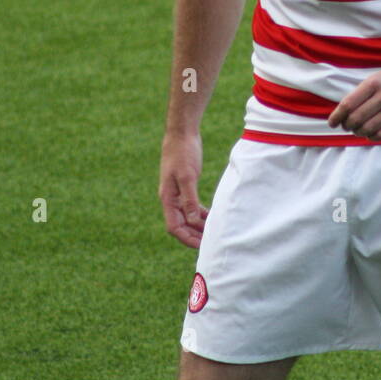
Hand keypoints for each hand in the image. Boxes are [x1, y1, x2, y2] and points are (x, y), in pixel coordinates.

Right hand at [159, 133, 208, 247]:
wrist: (181, 134)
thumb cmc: (183, 153)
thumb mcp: (188, 177)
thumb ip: (189, 199)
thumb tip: (192, 221)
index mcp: (167, 198)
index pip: (174, 227)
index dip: (186, 238)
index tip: (201, 245)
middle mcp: (170, 199)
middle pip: (180, 225)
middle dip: (193, 235)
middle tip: (210, 242)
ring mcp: (177, 193)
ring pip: (186, 217)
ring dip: (198, 226)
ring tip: (213, 231)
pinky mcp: (185, 187)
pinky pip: (191, 206)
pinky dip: (200, 214)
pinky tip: (211, 216)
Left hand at [327, 60, 380, 141]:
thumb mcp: (378, 77)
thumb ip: (362, 93)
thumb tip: (343, 113)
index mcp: (374, 83)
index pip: (348, 104)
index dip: (337, 116)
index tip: (332, 123)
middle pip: (357, 119)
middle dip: (348, 126)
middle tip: (347, 126)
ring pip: (369, 129)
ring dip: (359, 132)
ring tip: (358, 130)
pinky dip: (372, 137)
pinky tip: (370, 134)